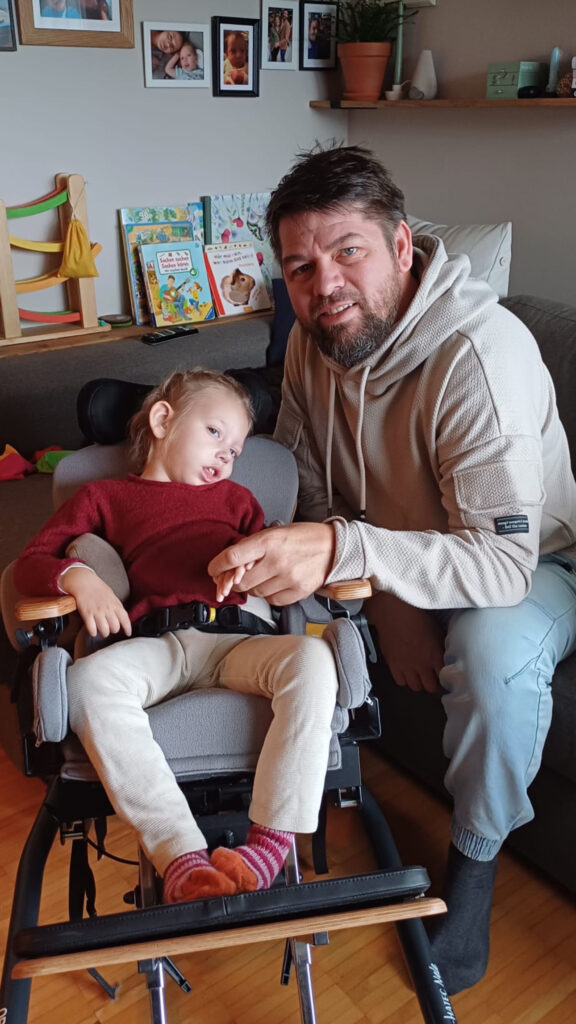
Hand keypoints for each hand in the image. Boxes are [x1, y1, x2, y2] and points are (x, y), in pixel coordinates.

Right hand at [60, 567, 131, 638]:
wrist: (84, 582)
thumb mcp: (112, 597)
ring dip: (104, 633)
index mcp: (115, 604)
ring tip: (102, 631)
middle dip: (113, 630)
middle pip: (115, 628)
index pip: (125, 619)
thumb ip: (117, 607)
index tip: (128, 633)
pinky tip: (93, 630)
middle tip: (110, 628)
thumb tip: (122, 619)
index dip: (128, 628)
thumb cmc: (99, 589)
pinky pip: (92, 629)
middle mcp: (108, 609)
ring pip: (105, 631)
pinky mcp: (87, 614)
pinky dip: (93, 632)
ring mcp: (97, 612)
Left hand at [208, 522, 335, 605]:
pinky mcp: (297, 592)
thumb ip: (252, 547)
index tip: (213, 570)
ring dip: (254, 587)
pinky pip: (271, 601)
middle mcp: (277, 561)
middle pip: (241, 582)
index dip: (217, 566)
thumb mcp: (275, 532)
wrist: (333, 548)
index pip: (232, 557)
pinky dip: (269, 594)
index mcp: (269, 541)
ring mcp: (288, 578)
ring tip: (264, 576)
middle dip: (235, 581)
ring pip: (255, 594)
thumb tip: (229, 563)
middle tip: (237, 577)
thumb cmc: (302, 538)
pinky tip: (276, 583)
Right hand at [368, 592, 444, 693]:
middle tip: (431, 677)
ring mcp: (407, 666)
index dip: (445, 677)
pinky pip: (400, 681)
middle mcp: (422, 665)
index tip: (443, 675)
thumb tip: (446, 655)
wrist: (395, 612)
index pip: (444, 677)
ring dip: (418, 682)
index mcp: (435, 655)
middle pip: (430, 687)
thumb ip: (441, 647)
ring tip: (418, 675)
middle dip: (432, 683)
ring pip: (415, 687)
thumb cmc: (417, 616)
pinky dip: (404, 679)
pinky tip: (405, 671)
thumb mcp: (437, 630)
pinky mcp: (393, 665)